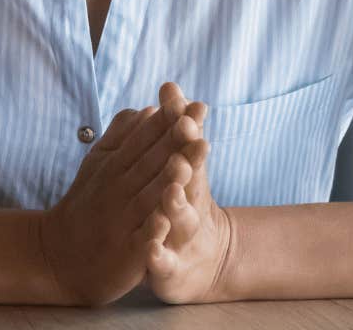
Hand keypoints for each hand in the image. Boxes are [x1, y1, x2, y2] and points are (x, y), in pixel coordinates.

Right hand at [38, 94, 200, 305]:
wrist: (59, 256)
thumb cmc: (86, 204)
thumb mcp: (98, 164)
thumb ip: (121, 136)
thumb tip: (147, 109)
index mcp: (113, 166)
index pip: (143, 139)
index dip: (165, 122)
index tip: (189, 102)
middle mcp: (117, 189)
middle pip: (149, 162)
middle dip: (173, 142)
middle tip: (196, 120)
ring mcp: (121, 221)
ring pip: (148, 197)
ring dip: (167, 179)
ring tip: (188, 161)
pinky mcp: (126, 253)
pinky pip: (141, 240)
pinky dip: (152, 231)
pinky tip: (165, 221)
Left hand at [142, 83, 235, 303]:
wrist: (202, 263)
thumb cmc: (184, 203)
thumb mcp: (181, 165)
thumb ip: (176, 126)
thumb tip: (170, 85)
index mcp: (189, 178)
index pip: (189, 148)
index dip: (187, 128)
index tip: (186, 104)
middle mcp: (191, 204)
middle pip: (190, 180)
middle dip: (187, 158)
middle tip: (185, 137)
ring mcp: (182, 237)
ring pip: (180, 219)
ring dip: (176, 203)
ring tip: (170, 191)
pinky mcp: (171, 267)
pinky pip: (163, 260)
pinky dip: (158, 254)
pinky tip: (150, 249)